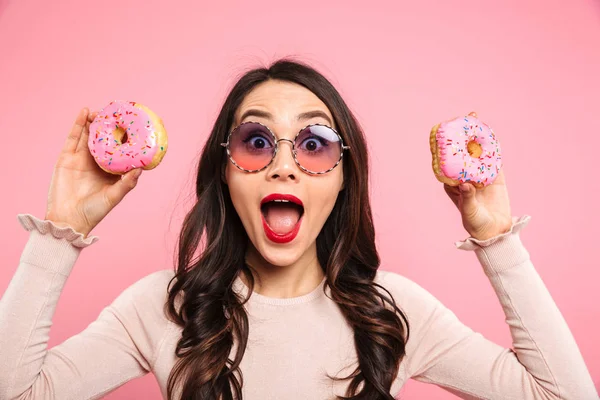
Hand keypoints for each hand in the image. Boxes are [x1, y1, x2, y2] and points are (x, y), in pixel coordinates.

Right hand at [45, 108, 142, 236]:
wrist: (68, 220)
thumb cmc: (94, 212)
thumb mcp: (114, 196)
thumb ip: (127, 183)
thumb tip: (141, 168)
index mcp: (110, 170)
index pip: (118, 149)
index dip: (124, 137)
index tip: (132, 124)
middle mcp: (96, 163)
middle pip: (103, 139)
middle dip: (108, 126)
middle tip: (114, 112)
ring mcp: (80, 159)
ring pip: (88, 135)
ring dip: (93, 121)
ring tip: (100, 110)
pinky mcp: (66, 158)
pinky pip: (74, 137)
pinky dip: (78, 124)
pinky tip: (84, 112)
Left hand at [443, 112, 512, 240]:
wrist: (496, 232)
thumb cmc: (476, 224)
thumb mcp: (469, 212)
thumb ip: (468, 199)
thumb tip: (464, 184)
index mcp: (452, 183)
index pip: (447, 161)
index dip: (446, 145)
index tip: (446, 129)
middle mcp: (464, 176)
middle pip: (462, 152)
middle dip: (463, 135)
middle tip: (467, 117)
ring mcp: (480, 175)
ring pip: (478, 152)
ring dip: (479, 137)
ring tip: (478, 120)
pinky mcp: (495, 176)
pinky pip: (494, 159)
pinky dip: (493, 147)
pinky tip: (492, 134)